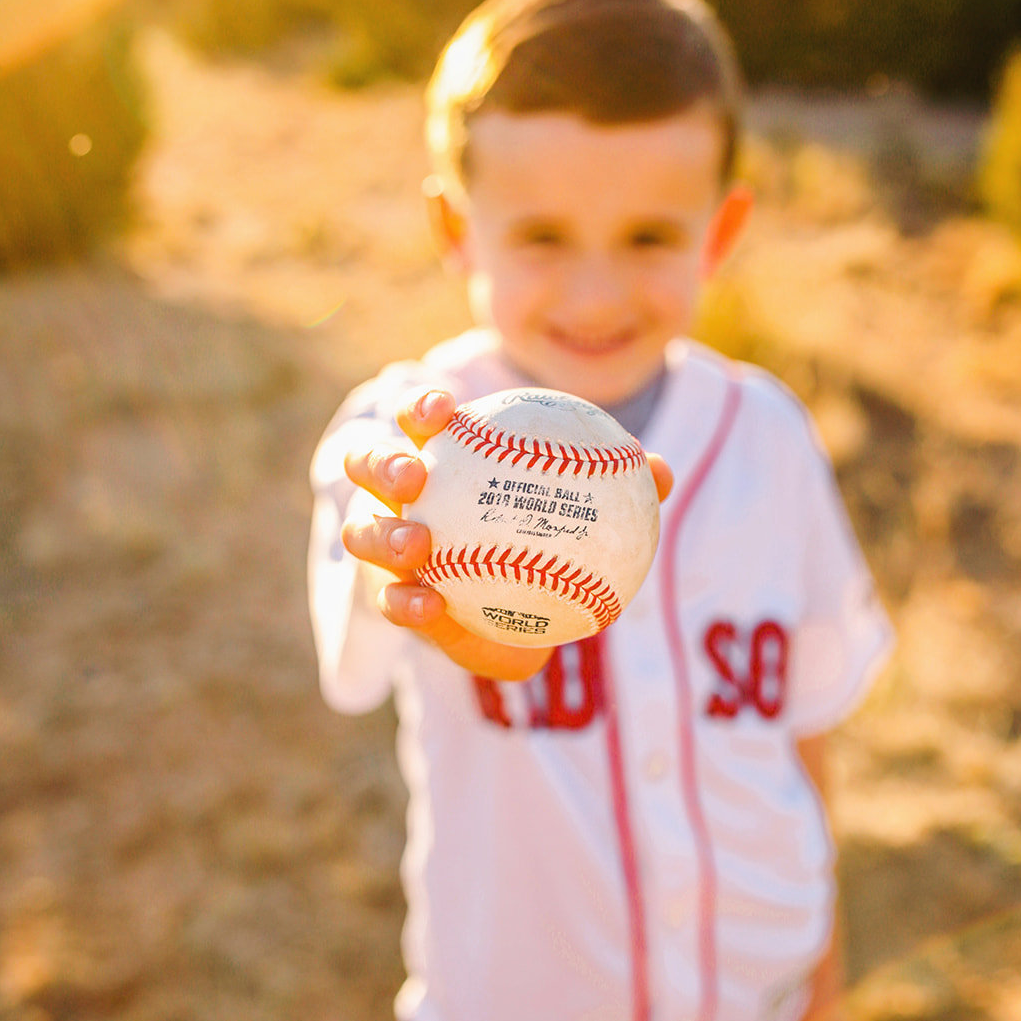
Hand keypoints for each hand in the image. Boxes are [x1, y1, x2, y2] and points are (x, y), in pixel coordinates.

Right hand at [341, 387, 672, 681]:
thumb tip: (658, 471)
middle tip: (416, 476)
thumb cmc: (545, 543)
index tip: (445, 407)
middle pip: (367, 464)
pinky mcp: (391, 600)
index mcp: (437, 459)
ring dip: (381, 536)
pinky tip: (431, 606)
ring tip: (414, 546)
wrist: (522, 614)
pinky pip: (390, 600)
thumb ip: (613, 492)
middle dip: (382, 463)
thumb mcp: (580, 519)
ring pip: (362, 533)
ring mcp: (385, 549)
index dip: (422, 406)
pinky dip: (406, 601)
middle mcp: (398, 498)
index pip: (419, 421)